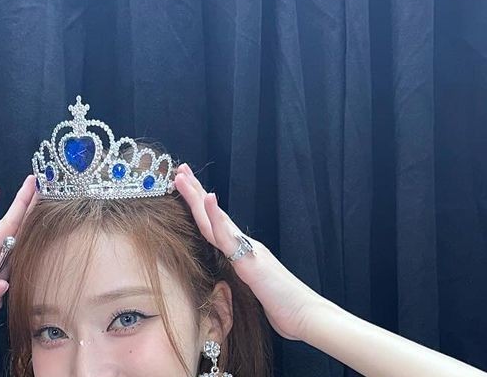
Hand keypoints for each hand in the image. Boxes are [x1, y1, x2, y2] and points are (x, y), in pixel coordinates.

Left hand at [174, 164, 328, 340]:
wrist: (306, 315)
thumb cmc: (283, 306)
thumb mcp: (255, 289)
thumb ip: (244, 277)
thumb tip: (233, 274)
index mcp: (244, 253)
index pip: (216, 226)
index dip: (200, 207)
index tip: (187, 188)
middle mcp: (245, 246)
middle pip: (213, 216)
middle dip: (195, 193)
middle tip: (180, 171)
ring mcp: (247, 250)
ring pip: (215, 220)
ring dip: (198, 197)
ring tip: (183, 176)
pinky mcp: (249, 262)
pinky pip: (228, 236)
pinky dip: (216, 216)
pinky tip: (207, 198)